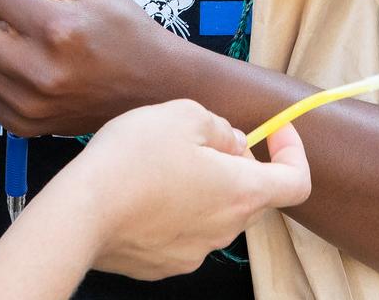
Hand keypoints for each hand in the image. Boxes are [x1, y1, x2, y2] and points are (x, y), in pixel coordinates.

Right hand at [43, 103, 310, 280]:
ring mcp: (194, 252)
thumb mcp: (184, 114)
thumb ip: (219, 126)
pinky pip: (182, 231)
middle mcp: (226, 230)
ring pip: (215, 212)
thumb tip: (229, 142)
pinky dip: (174, 210)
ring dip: (203, 187)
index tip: (275, 131)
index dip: (293, 152)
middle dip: (237, 164)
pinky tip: (143, 190)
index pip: (297, 182)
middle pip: (252, 195)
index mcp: (242, 192)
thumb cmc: (134, 159)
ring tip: (162, 161)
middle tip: (202, 138)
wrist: (81, 212)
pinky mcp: (163, 264)